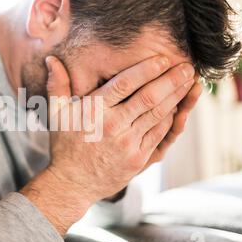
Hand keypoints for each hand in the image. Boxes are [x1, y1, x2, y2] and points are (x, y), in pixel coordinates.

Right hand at [21, 55, 194, 234]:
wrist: (73, 183)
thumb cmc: (65, 146)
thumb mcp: (57, 114)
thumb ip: (57, 85)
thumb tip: (51, 59)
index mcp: (94, 111)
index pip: (124, 84)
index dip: (146, 69)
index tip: (164, 58)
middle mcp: (113, 126)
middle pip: (148, 98)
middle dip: (171, 80)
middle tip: (188, 67)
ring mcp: (127, 143)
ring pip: (158, 115)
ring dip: (177, 97)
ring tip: (190, 83)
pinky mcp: (138, 158)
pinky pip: (159, 134)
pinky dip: (171, 119)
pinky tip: (179, 107)